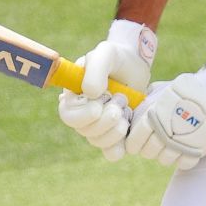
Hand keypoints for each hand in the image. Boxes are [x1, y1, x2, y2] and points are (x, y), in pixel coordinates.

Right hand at [58, 20, 153, 160]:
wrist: (136, 66)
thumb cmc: (116, 58)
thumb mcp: (106, 53)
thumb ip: (95, 68)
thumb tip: (91, 94)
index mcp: (72, 97)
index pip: (68, 116)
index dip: (85, 114)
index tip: (102, 102)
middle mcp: (81, 116)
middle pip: (86, 132)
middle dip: (107, 119)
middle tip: (121, 99)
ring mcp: (98, 128)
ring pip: (99, 142)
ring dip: (117, 127)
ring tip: (127, 106)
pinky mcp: (114, 136)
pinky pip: (112, 152)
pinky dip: (122, 143)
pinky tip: (129, 125)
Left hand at [125, 65, 205, 168]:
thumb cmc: (184, 89)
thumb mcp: (160, 91)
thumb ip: (147, 103)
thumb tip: (137, 110)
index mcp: (151, 119)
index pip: (134, 142)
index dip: (134, 144)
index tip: (138, 142)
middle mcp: (163, 133)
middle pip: (149, 153)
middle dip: (151, 148)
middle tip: (158, 140)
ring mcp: (180, 144)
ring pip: (165, 160)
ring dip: (167, 153)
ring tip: (173, 143)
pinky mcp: (197, 150)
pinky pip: (184, 164)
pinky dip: (183, 159)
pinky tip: (185, 148)